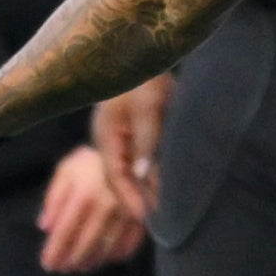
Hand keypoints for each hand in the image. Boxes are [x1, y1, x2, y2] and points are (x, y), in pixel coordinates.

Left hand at [36, 145, 145, 272]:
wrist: (129, 148)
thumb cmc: (92, 162)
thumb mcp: (66, 171)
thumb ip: (54, 198)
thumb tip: (45, 227)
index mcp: (84, 194)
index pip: (65, 231)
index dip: (55, 250)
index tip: (47, 264)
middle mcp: (106, 206)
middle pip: (86, 242)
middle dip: (72, 259)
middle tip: (63, 269)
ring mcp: (127, 212)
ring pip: (108, 245)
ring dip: (93, 260)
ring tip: (82, 267)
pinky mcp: (143, 214)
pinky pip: (132, 241)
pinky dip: (119, 253)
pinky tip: (108, 258)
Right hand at [92, 74, 169, 220]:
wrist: (143, 52)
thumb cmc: (145, 78)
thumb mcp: (148, 109)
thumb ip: (146, 142)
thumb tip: (141, 174)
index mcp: (107, 137)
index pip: (115, 177)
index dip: (129, 199)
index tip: (145, 218)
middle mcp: (113, 140)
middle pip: (123, 178)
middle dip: (138, 200)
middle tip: (157, 223)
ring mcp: (124, 136)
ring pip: (134, 171)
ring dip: (147, 189)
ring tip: (165, 211)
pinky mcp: (138, 131)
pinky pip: (143, 159)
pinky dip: (153, 175)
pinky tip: (167, 186)